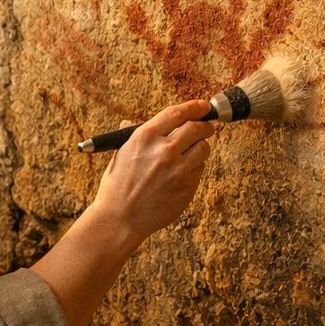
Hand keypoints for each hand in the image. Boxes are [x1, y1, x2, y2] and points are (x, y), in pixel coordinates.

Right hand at [92, 99, 215, 242]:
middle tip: (206, 128)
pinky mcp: (187, 187)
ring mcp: (178, 169)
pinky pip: (199, 169)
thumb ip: (134, 136)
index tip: (203, 107)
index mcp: (145, 137)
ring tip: (191, 153)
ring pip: (203, 148)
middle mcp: (163, 150)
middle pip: (196, 128)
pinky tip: (181, 174)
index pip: (177, 113)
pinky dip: (194, 167)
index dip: (194, 107)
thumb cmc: (117, 186)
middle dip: (205, 126)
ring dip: (201, 147)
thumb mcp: (121, 154)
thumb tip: (130, 122)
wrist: (120, 219)